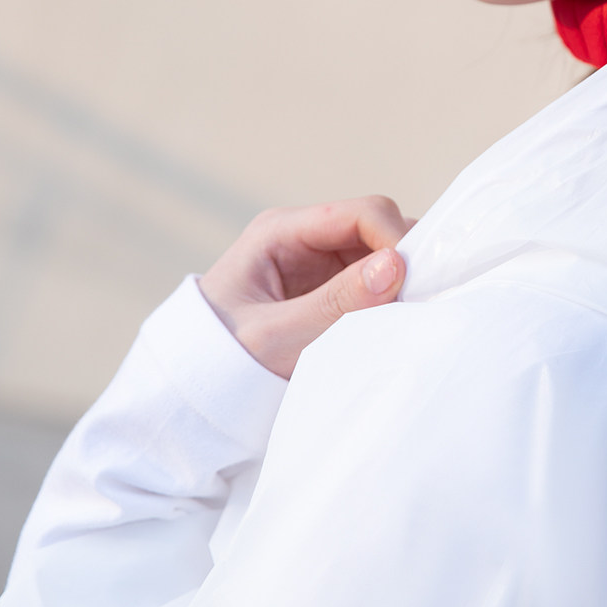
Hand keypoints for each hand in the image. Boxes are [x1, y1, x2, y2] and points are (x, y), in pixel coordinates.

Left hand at [198, 196, 412, 377]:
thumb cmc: (218, 362)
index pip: (361, 213)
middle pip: (378, 228)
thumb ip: (335, 303)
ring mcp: (318, 265)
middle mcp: (304, 239)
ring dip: (398, 282)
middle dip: (402, 260)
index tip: (413, 284)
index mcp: (281, 231)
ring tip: (405, 317)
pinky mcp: (328, 292)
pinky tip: (391, 324)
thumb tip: (397, 265)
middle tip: (416, 303)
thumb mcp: (275, 337)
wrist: (189, 393)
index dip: (395, 240)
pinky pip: (373, 284)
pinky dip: (390, 299)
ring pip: (381, 256)